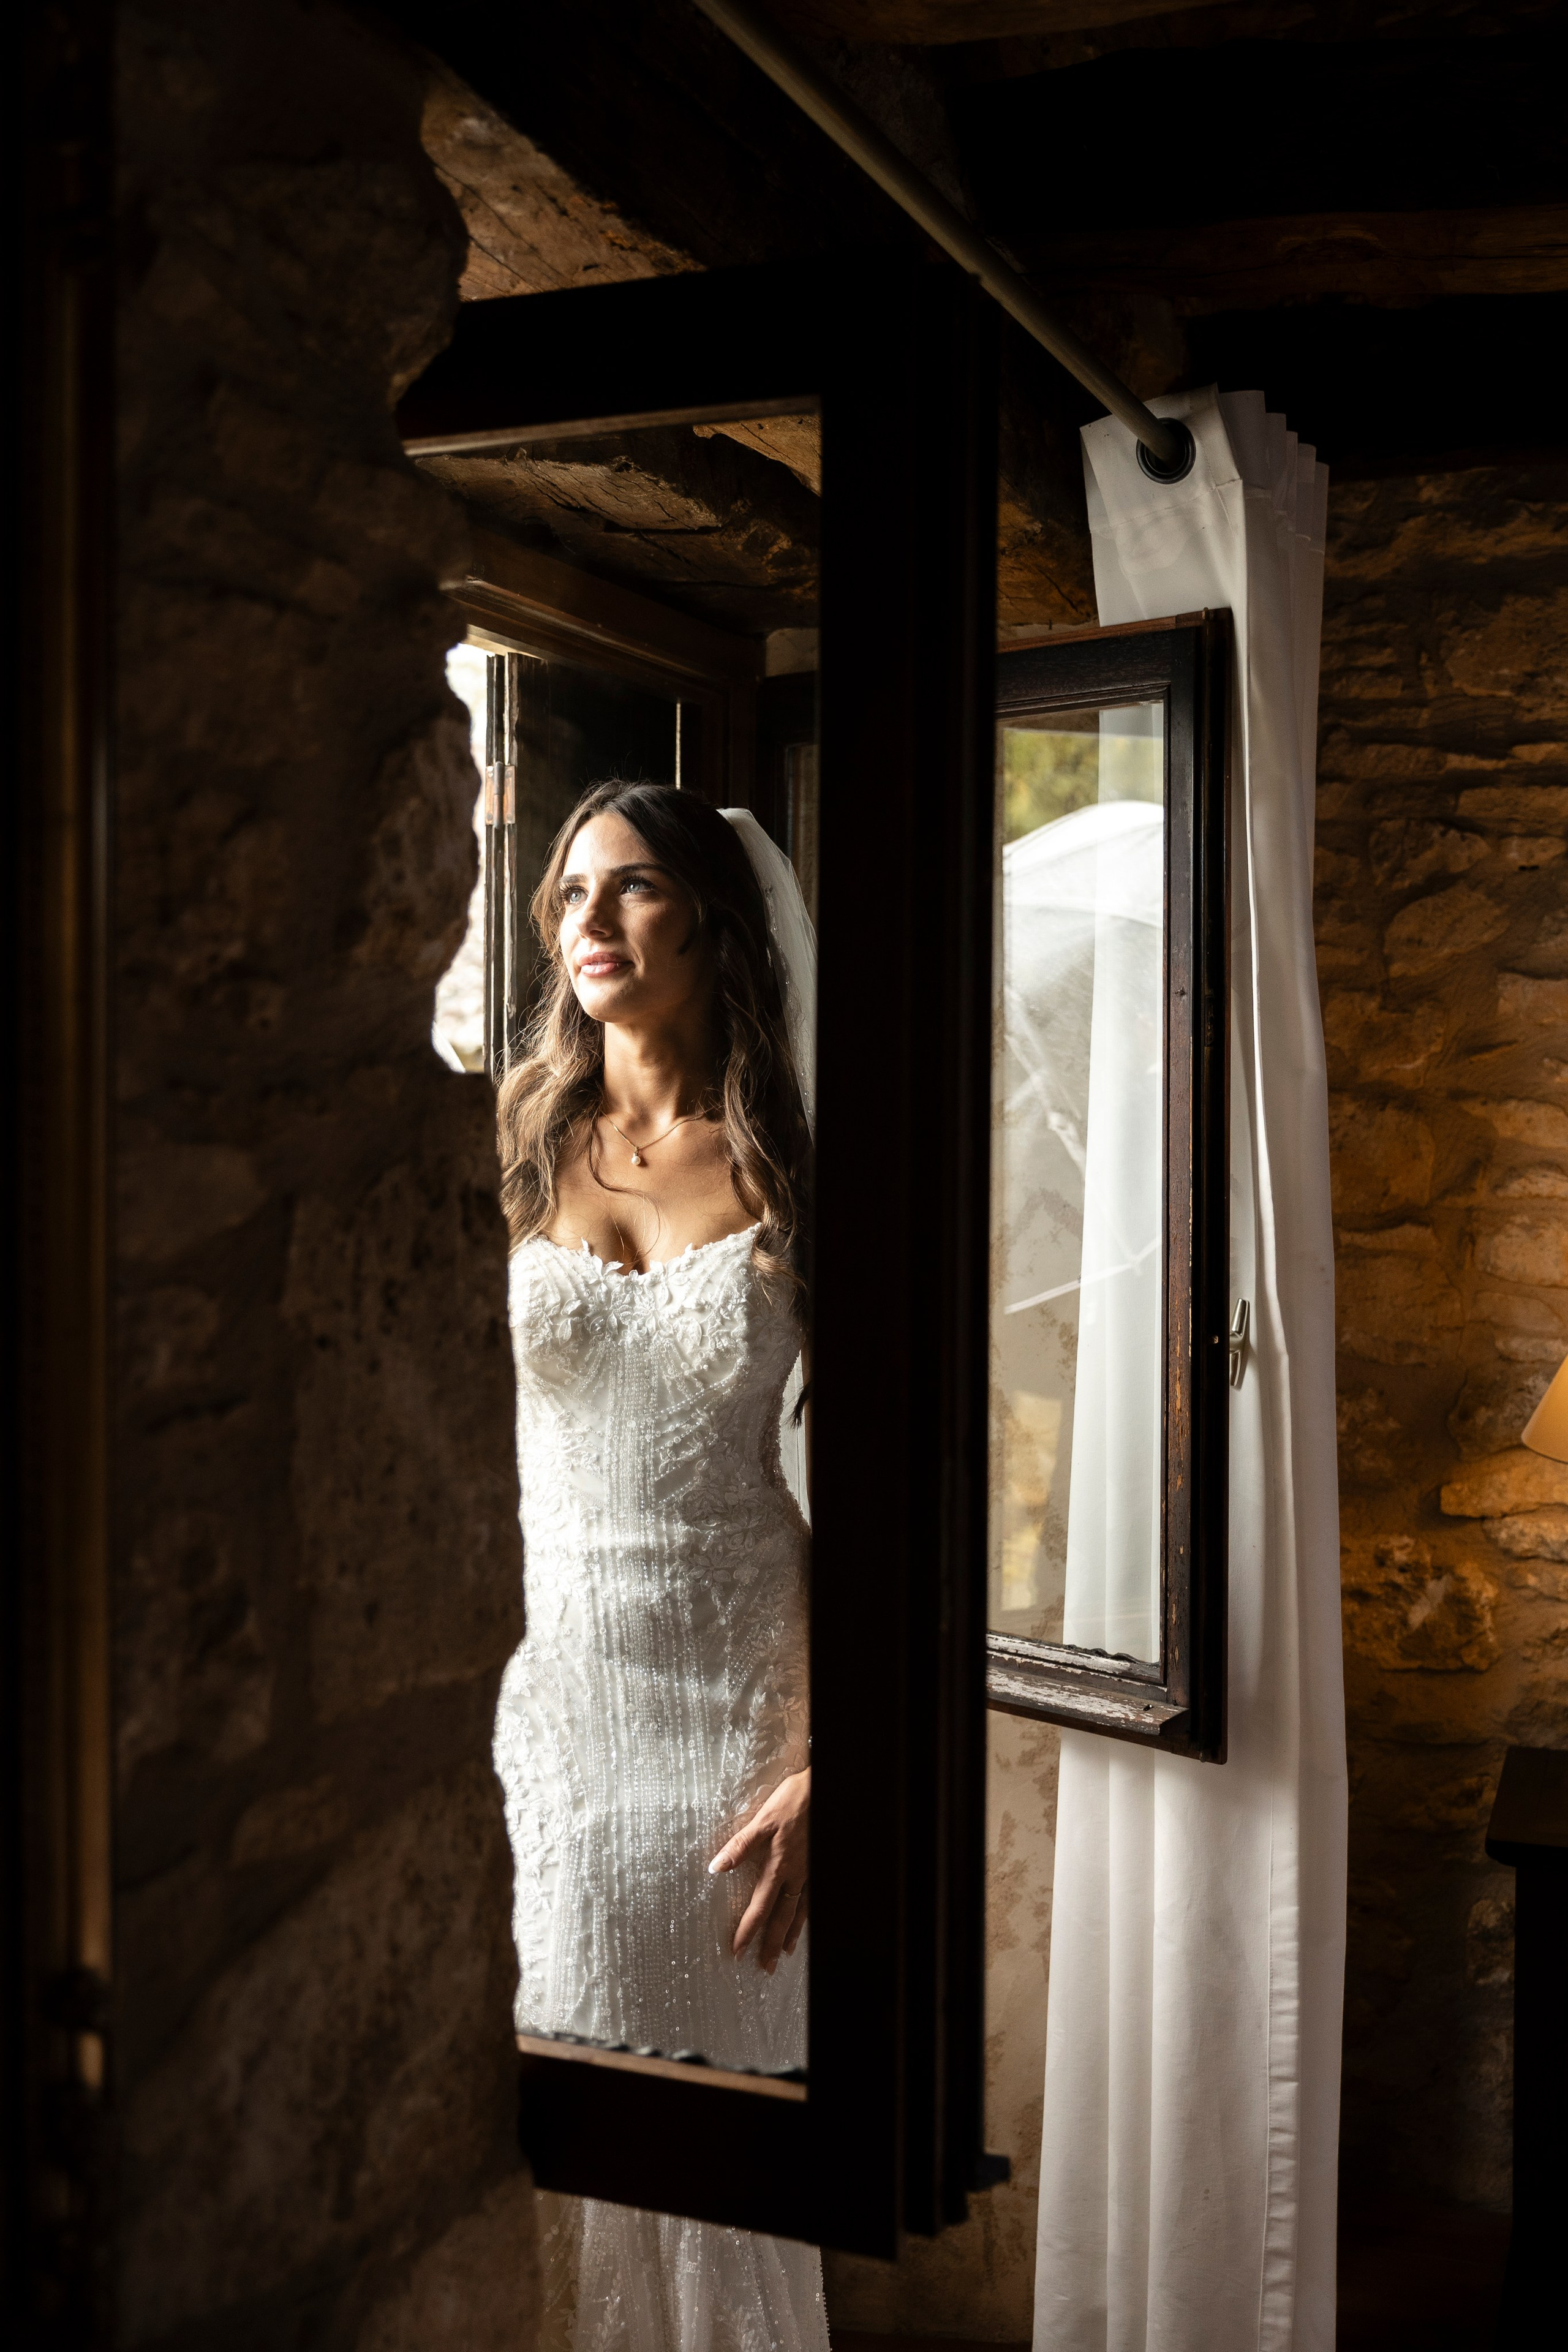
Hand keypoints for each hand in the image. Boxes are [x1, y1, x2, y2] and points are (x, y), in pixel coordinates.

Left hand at [709, 1768, 808, 1973]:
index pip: (760, 1906)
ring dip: (791, 1934)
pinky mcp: (818, 1865)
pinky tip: (804, 1922)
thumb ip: (741, 1845)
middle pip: (781, 1917)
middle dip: (771, 1943)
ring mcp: (809, 1872)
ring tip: (785, 1953)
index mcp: (778, 1866)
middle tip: (765, 1967)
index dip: (748, 1930)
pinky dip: (806, 1915)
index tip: (738, 1951)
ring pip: (800, 1911)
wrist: (823, 1790)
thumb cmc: (793, 1801)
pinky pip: (812, 1898)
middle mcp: (795, 1875)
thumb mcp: (762, 1819)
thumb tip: (716, 1867)